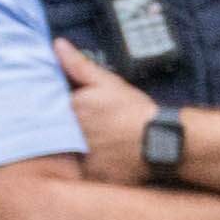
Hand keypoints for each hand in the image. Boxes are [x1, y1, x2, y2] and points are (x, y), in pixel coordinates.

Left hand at [53, 42, 146, 184]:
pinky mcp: (94, 174)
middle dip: (70, 129)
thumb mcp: (108, 82)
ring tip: (101, 144)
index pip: (54, 108)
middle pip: (61, 131)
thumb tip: (57, 45)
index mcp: (70, 109)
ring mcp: (81, 156)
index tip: (81, 111)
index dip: (64, 108)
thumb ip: (78, 65)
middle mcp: (70, 133)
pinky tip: (106, 160)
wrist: (165, 140)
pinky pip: (85, 172)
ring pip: (72, 151)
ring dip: (78, 148)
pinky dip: (92, 167)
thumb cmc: (136, 110)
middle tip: (94, 128)